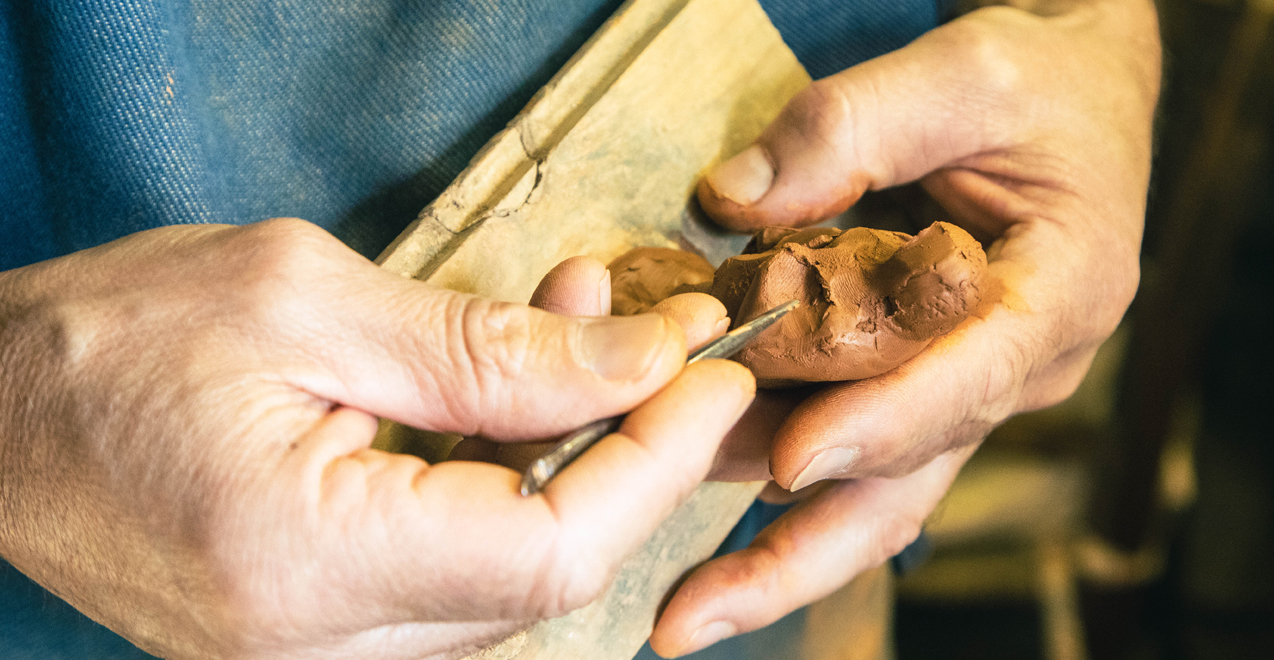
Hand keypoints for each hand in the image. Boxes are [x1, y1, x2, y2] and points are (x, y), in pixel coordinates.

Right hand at [0, 219, 753, 658]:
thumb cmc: (100, 345)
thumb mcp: (302, 303)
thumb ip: (484, 350)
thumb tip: (637, 366)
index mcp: (304, 564)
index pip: (550, 553)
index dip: (654, 464)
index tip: (707, 372)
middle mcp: (315, 645)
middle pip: (546, 573)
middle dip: (626, 445)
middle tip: (655, 332)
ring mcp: (315, 654)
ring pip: (510, 575)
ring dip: (568, 450)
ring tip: (580, 324)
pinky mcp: (317, 634)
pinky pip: (454, 570)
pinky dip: (504, 478)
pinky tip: (510, 384)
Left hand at [651, 0, 1159, 654]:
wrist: (1077, 99)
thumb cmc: (1043, 86)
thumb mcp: (966, 70)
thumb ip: (855, 125)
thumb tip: (737, 200)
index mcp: (1060, 291)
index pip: (971, 378)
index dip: (883, 424)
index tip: (794, 461)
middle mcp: (1019, 364)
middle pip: (912, 482)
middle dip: (800, 557)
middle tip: (693, 614)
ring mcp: (968, 385)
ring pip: (875, 488)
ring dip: (775, 542)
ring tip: (680, 598)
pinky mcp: (921, 382)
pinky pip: (849, 445)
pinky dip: (774, 472)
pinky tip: (695, 493)